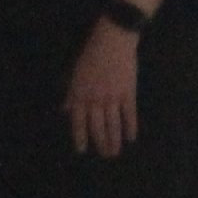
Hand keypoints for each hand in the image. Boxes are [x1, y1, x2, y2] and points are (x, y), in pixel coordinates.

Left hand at [68, 22, 140, 156]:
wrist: (112, 42)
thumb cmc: (90, 55)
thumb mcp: (74, 74)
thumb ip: (72, 94)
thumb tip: (65, 110)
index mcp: (80, 94)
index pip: (78, 121)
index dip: (80, 137)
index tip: (81, 150)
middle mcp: (95, 99)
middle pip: (97, 126)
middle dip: (100, 142)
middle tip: (104, 156)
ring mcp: (113, 97)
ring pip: (113, 123)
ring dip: (114, 139)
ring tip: (115, 153)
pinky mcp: (128, 92)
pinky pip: (129, 113)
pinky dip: (130, 126)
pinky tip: (131, 137)